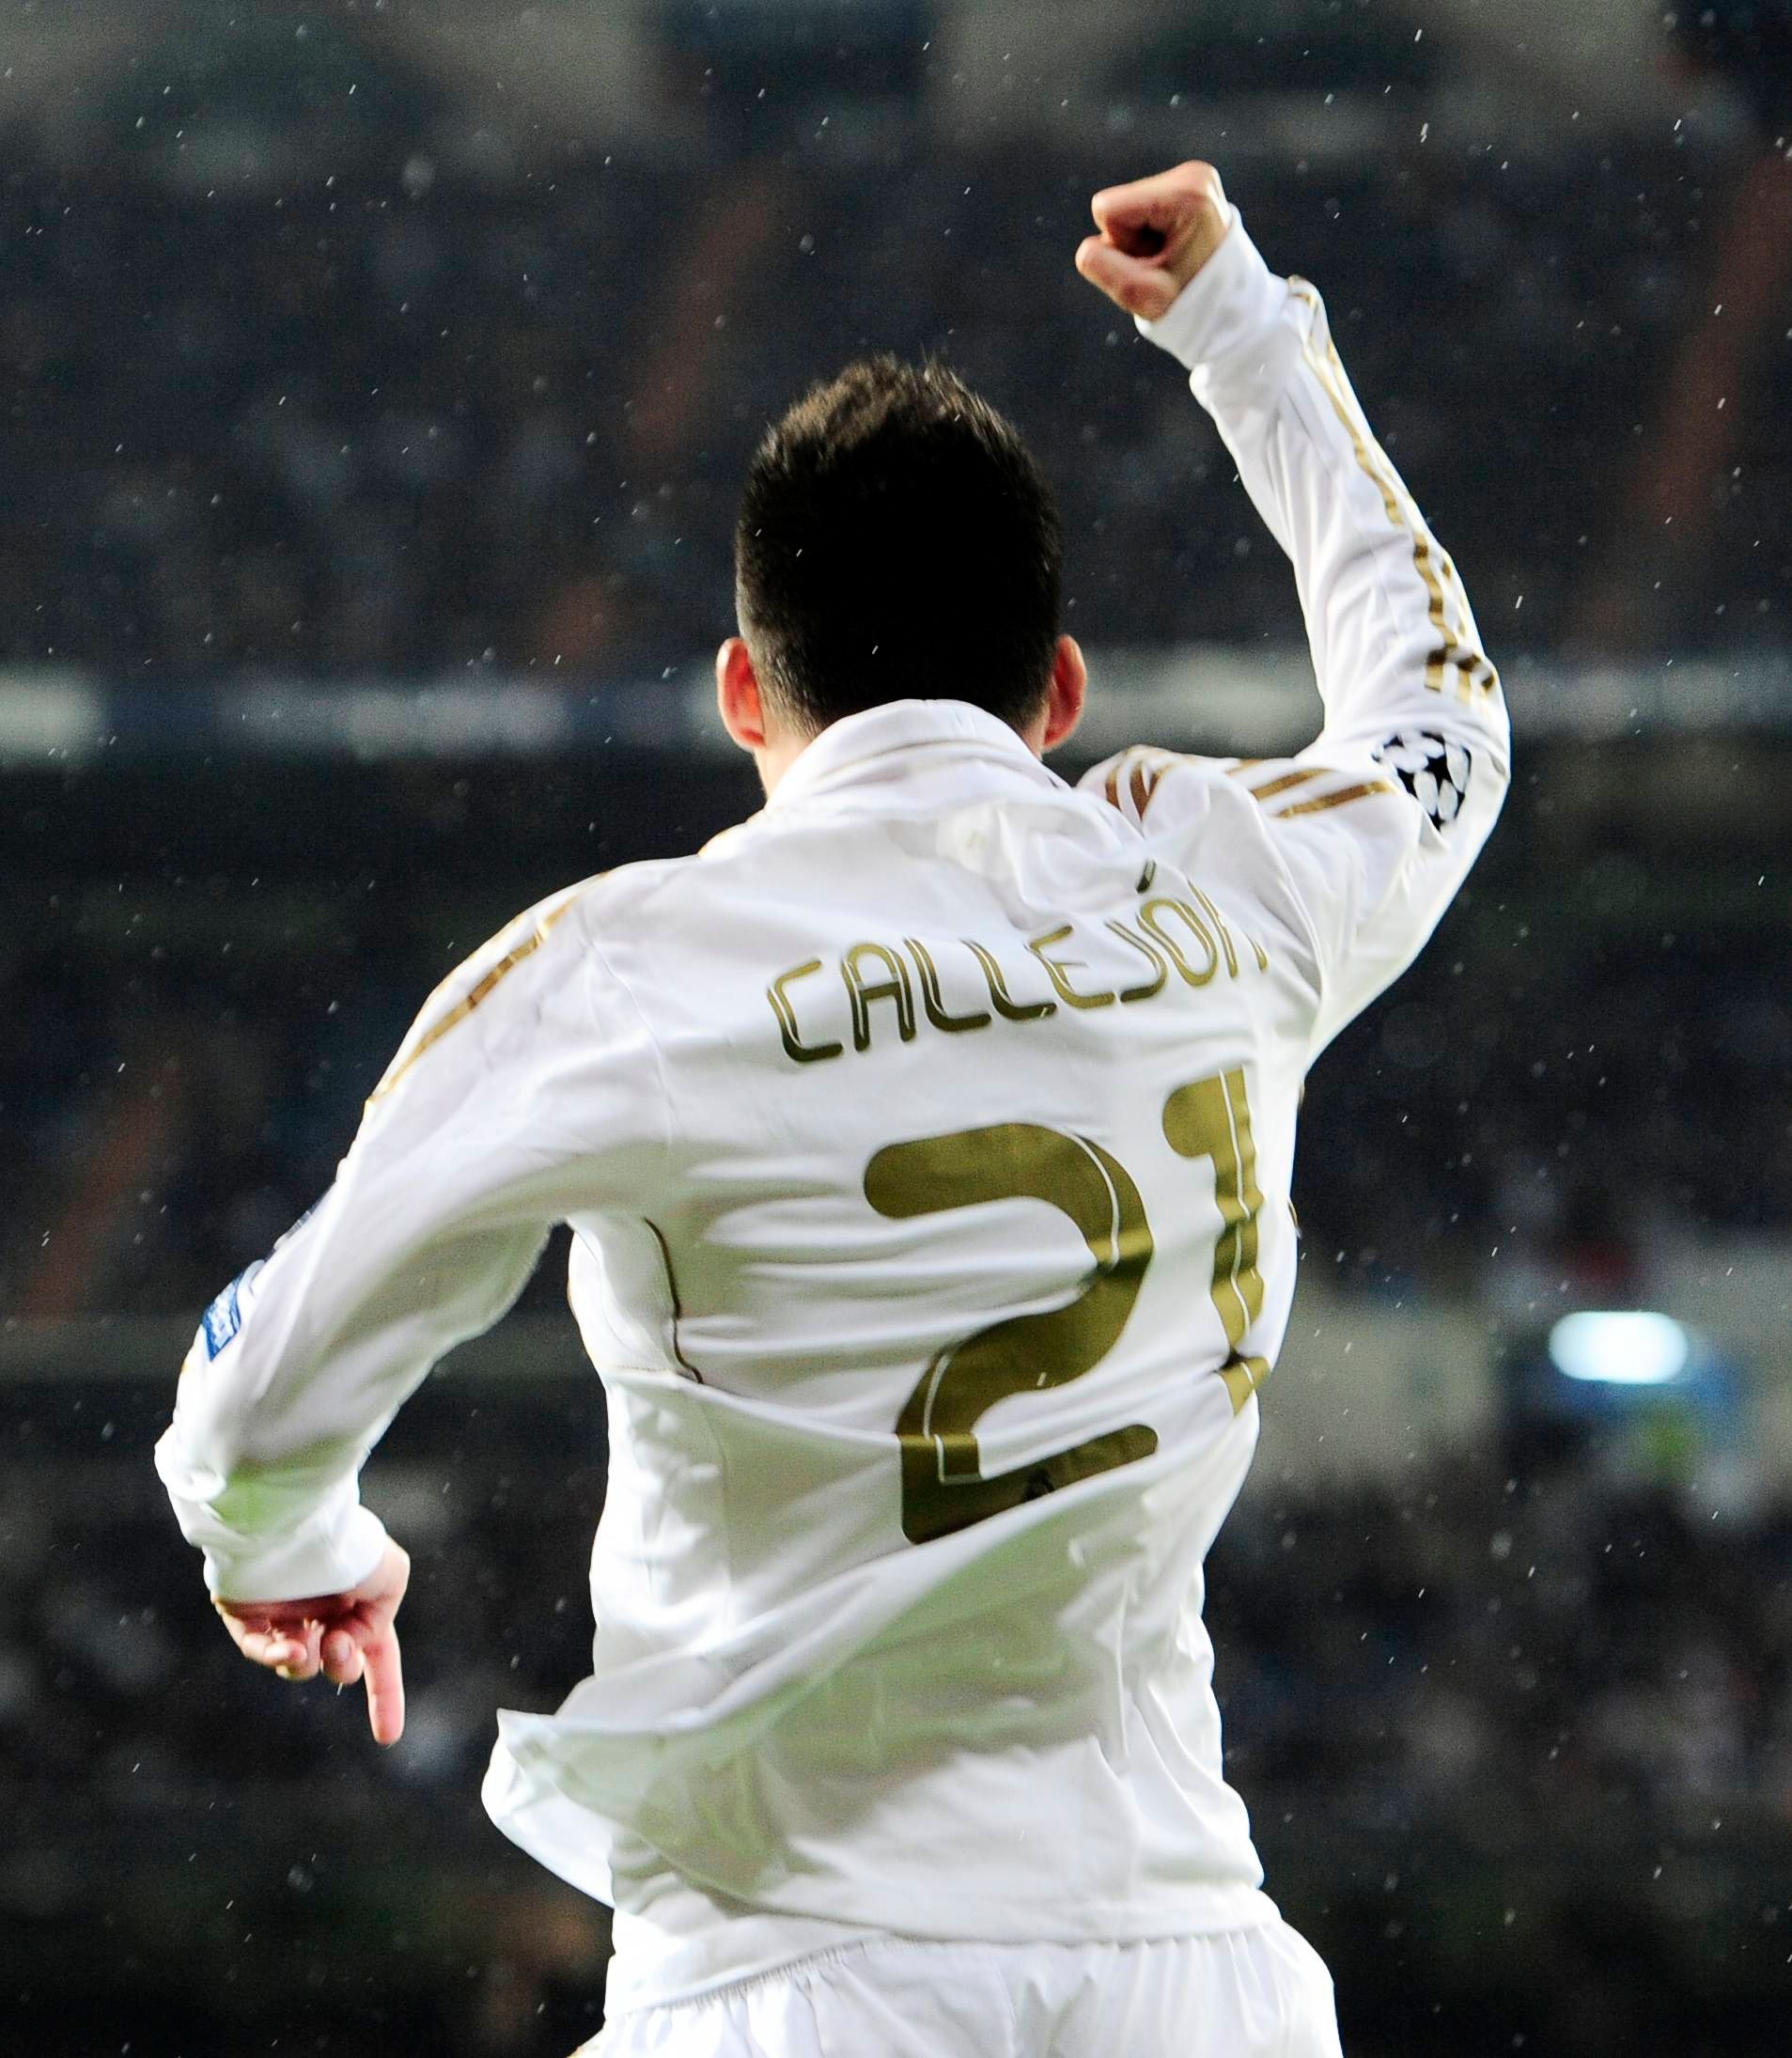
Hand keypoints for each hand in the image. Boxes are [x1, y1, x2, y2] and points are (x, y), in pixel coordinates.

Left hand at [215, 1539, 410, 1745]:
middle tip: (338, 1646)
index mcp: (359, 1598)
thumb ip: (378, 1623)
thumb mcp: (391, 1579)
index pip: (377, 1654)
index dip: (385, 1695)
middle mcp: (322, 1607)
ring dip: (308, 1664)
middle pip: (337, 1664)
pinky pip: (259, 1648)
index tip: (388, 1737)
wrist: (299, 1522)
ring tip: (308, 1644)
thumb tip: (343, 1647)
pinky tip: (290, 1649)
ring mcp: (284, 1611)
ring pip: (299, 1665)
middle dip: (343, 1667)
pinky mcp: (246, 1612)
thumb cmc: (349, 1545)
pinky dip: (275, 1656)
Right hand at [1075, 160, 1231, 322]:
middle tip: (1165, 264)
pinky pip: (1138, 208)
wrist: (1229, 306)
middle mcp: (1191, 175)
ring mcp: (1190, 177)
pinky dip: (1150, 234)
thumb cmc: (1190, 303)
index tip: (1157, 263)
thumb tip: (1087, 250)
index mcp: (1186, 194)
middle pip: (1117, 206)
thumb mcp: (1144, 297)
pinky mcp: (1185, 185)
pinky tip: (1174, 249)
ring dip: (1141, 241)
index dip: (1122, 246)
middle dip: (1132, 242)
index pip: (1108, 210)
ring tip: (1172, 258)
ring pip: (1126, 208)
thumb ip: (1106, 271)